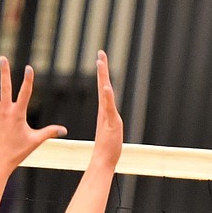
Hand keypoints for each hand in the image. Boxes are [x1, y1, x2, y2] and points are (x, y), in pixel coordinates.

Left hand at [0, 58, 66, 173]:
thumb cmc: (18, 152)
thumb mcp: (35, 141)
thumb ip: (49, 132)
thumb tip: (64, 130)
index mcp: (18, 114)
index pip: (25, 93)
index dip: (28, 80)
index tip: (29, 68)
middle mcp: (5, 111)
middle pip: (5, 87)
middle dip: (4, 72)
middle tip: (3, 58)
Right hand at [90, 50, 122, 171]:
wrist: (103, 159)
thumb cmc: (107, 148)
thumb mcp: (111, 132)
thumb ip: (110, 125)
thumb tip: (111, 125)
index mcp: (105, 110)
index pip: (105, 88)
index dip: (103, 74)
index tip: (101, 58)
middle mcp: (105, 110)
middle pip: (104, 85)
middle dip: (102, 69)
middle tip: (101, 53)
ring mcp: (107, 115)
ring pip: (105, 92)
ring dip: (103, 77)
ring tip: (100, 62)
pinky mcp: (110, 122)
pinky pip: (108, 107)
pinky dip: (107, 96)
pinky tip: (105, 87)